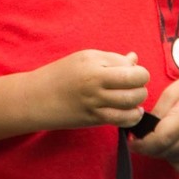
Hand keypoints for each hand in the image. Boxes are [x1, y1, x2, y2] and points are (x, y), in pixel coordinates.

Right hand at [35, 49, 149, 128]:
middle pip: (134, 81)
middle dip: (142, 83)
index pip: (127, 64)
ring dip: (139, 100)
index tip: (132, 72)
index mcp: (93, 61)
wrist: (36, 98)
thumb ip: (111, 60)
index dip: (135, 68)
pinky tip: (132, 112)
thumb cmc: (60, 75)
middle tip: (137, 85)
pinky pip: (122, 119)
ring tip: (134, 98)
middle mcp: (95, 80)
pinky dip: (132, 116)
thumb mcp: (84, 59)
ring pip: (131, 101)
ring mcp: (94, 101)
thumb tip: (134, 59)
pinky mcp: (93, 118)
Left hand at [128, 75, 178, 173]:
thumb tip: (141, 130)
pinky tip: (175, 144)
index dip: (142, 144)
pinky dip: (175, 159)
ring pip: (173, 159)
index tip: (132, 141)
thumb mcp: (173, 91)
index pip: (161, 138)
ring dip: (162, 152)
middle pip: (165, 151)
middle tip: (143, 138)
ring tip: (163, 136)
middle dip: (149, 147)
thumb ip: (157, 112)